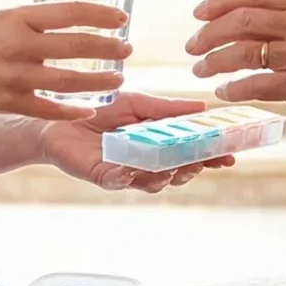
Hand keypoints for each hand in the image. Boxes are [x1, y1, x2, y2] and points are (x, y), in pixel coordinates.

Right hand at [0, 2, 130, 119]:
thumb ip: (27, 20)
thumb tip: (63, 18)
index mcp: (15, 17)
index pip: (69, 12)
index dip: (100, 15)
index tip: (121, 18)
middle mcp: (17, 45)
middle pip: (76, 45)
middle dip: (108, 47)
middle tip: (128, 48)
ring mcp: (13, 77)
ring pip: (68, 80)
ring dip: (98, 80)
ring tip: (118, 78)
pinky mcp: (7, 103)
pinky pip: (48, 109)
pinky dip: (71, 110)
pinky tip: (89, 110)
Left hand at [37, 91, 237, 193]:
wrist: (56, 118)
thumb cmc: (97, 109)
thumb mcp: (136, 102)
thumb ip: (167, 108)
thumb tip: (203, 106)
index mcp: (158, 144)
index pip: (190, 153)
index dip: (211, 156)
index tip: (230, 156)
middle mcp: (145, 162)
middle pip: (177, 173)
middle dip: (192, 169)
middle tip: (201, 161)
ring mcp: (125, 172)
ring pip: (153, 182)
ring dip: (166, 175)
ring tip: (174, 166)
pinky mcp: (102, 176)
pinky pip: (118, 182)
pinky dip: (127, 177)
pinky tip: (132, 171)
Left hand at [186, 0, 285, 136]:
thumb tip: (244, 19)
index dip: (221, 1)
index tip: (199, 13)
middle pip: (242, 20)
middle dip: (208, 33)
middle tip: (191, 46)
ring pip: (243, 52)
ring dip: (214, 62)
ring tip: (200, 70)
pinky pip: (256, 84)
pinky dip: (234, 88)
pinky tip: (224, 92)